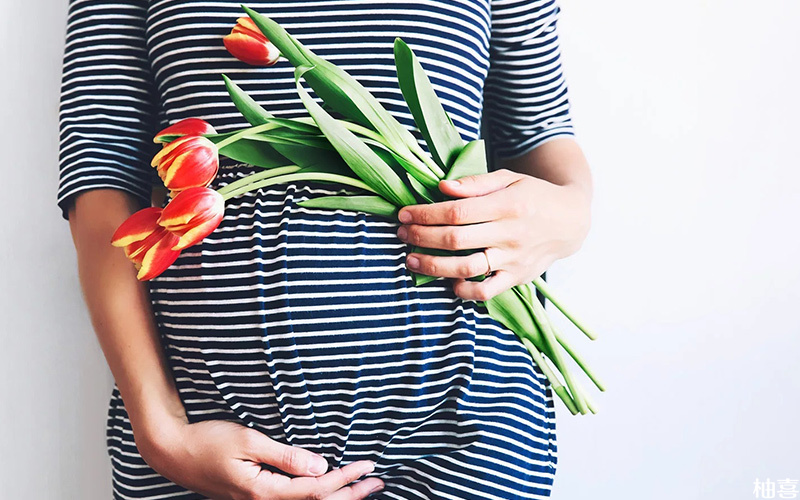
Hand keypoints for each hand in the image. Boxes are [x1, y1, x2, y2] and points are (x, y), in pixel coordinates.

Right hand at [137, 418, 383, 499]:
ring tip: (363, 489)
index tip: (368, 466)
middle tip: (378, 482)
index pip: (315, 489)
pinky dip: (316, 496)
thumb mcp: (248, 441)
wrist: (172, 451)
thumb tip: (320, 465)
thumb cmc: (207, 442)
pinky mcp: (253, 498)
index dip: (345, 479)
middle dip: (350, 494)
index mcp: (264, 493)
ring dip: (337, 497)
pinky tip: (327, 488)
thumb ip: (286, 456)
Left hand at [396, 169, 590, 300]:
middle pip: (455, 239)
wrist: (571, 221)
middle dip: (421, 236)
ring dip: (433, 266)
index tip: (403, 214)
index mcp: (507, 205)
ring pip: (467, 268)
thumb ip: (476, 184)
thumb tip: (443, 188)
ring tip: (410, 259)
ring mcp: (514, 260)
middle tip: (401, 233)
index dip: (425, 214)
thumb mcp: (509, 179)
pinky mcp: (517, 278)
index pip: (456, 212)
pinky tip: (448, 282)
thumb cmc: (533, 195)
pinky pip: (487, 292)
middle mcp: (510, 234)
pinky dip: (465, 291)